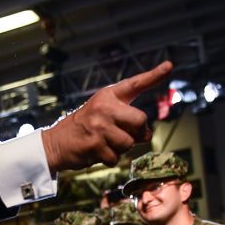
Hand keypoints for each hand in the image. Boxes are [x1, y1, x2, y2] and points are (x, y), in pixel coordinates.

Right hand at [41, 61, 172, 172]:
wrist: (55, 143)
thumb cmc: (83, 129)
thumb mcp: (101, 114)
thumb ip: (126, 119)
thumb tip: (148, 135)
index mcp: (107, 96)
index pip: (134, 84)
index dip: (154, 76)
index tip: (170, 66)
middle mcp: (104, 107)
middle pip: (140, 120)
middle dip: (138, 132)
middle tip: (126, 134)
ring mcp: (99, 126)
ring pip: (129, 143)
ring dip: (121, 148)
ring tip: (105, 143)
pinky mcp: (94, 144)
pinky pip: (116, 157)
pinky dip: (109, 159)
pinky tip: (97, 152)